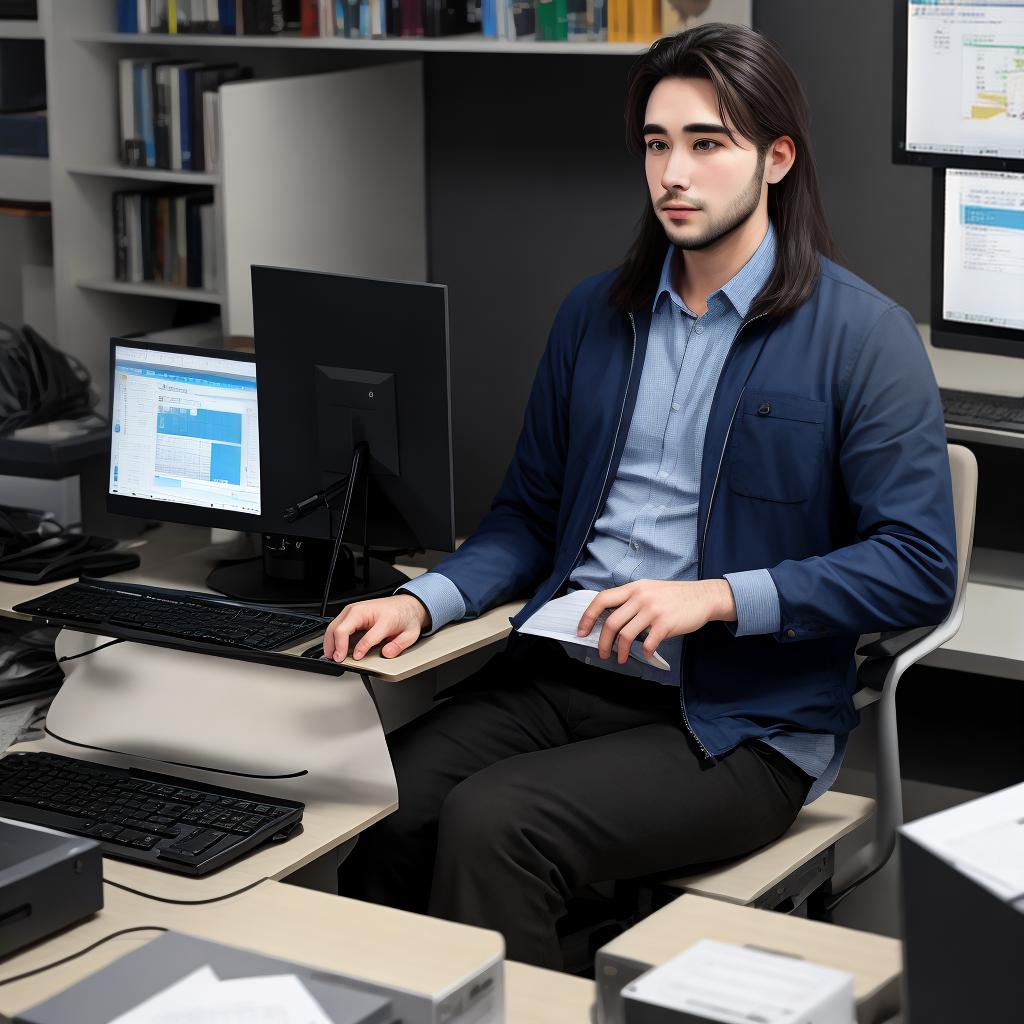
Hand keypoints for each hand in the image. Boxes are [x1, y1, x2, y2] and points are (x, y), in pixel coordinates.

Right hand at [322, 594, 430, 661]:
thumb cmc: (404, 617)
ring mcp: (355, 609)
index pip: (368, 637)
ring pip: (334, 626)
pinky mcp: (350, 612)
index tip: (356, 658)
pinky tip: (333, 647)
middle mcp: (365, 610)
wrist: (405, 604)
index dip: (360, 649)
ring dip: (330, 642)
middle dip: (337, 646)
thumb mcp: (410, 634)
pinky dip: (332, 636)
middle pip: (343, 628)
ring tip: (331, 655)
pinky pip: (336, 624)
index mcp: (383, 617)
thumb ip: (399, 645)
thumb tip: (386, 654)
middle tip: (338, 659)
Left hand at [576, 580, 736, 665]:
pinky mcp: (666, 624)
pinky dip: (644, 653)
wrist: (703, 596)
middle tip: (602, 653)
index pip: (602, 599)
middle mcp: (641, 597)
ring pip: (626, 635)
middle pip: (611, 622)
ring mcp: (653, 610)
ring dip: (620, 651)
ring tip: (621, 658)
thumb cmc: (674, 596)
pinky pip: (648, 643)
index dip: (588, 616)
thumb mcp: (649, 589)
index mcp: (634, 588)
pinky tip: (646, 655)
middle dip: (602, 642)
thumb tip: (610, 618)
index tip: (582, 631)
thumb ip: (631, 600)